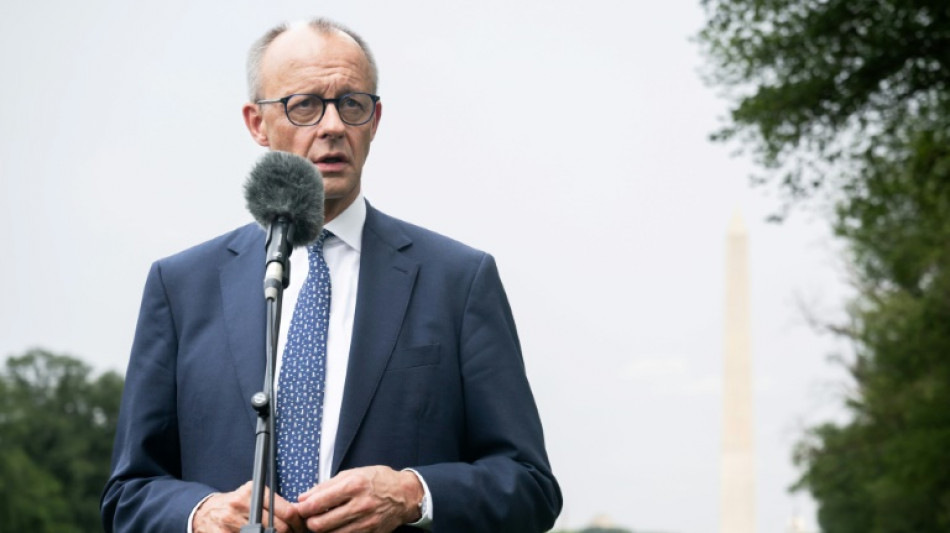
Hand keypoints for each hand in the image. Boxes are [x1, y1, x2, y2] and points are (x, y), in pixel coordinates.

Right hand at [193, 480, 305, 532]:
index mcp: (254, 491)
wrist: (206, 512)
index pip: (287, 511)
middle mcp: (243, 503)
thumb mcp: (254, 496)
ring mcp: (232, 520)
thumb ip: (274, 503)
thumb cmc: (236, 504)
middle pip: (280, 527)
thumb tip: (298, 515)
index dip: (298, 524)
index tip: (303, 529)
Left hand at [295, 466, 422, 532]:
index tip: (301, 508)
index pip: (318, 503)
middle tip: (310, 517)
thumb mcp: (353, 473)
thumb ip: (326, 485)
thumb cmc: (379, 481)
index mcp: (354, 485)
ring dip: (323, 530)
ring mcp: (365, 523)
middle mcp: (360, 505)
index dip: (304, 508)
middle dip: (310, 522)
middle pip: (320, 524)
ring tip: (324, 521)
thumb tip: (304, 497)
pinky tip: (338, 526)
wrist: (405, 495)